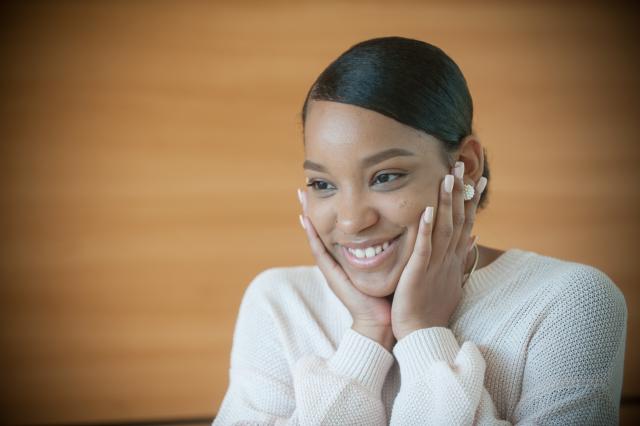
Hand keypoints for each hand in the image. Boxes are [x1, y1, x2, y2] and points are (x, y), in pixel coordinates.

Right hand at [297, 190, 395, 350]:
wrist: (383, 323)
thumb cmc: (390, 296)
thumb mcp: (391, 266)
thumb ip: (394, 249)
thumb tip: (407, 228)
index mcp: (352, 257)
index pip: (340, 229)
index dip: (332, 210)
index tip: (328, 190)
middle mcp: (339, 260)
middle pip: (323, 229)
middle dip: (315, 208)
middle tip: (305, 186)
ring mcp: (333, 267)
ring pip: (317, 236)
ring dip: (308, 215)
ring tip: (301, 195)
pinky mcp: (332, 275)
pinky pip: (319, 251)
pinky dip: (312, 236)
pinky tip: (306, 220)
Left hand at [391, 162, 485, 339]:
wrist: (422, 333)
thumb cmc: (432, 308)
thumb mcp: (450, 280)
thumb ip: (460, 259)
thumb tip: (472, 241)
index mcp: (453, 258)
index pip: (465, 222)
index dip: (470, 199)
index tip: (478, 177)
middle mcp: (448, 257)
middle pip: (457, 219)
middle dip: (460, 192)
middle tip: (463, 165)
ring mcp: (435, 265)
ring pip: (443, 228)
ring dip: (446, 203)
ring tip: (448, 178)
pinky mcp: (419, 273)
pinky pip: (423, 248)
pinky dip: (425, 230)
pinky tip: (426, 211)